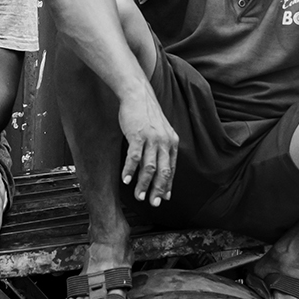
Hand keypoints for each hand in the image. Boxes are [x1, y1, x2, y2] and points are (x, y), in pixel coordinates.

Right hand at [118, 89, 179, 205]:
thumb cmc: (146, 114)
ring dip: (144, 184)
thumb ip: (161, 149)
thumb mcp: (160, 131)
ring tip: (139, 197)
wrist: (138, 94)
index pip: (171, 169)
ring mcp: (152, 139)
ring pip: (149, 168)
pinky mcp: (138, 135)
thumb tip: (159, 168)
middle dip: (158, 190)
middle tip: (153, 203)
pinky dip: (130, 171)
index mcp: (172, 143)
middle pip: (163, 172)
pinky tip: (126, 181)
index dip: (167, 185)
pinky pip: (134, 157)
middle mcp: (165, 142)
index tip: (162, 198)